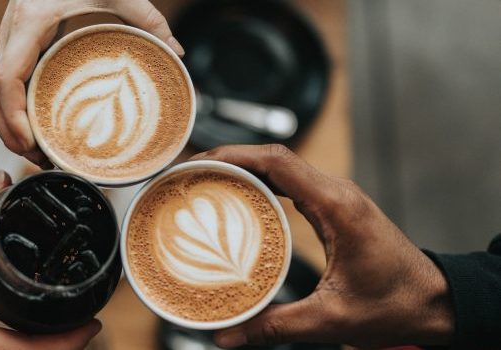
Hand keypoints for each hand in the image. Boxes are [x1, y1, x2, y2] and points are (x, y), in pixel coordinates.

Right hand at [0, 0, 183, 166]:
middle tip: (40, 159)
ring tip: (38, 153)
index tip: (31, 143)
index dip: (13, 117)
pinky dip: (13, 111)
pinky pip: (3, 86)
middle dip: (9, 133)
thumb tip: (175, 51)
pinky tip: (36, 127)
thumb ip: (147, 17)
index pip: (5, 79)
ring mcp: (9, 42)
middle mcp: (11, 35)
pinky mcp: (15, 47)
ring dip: (8, 126)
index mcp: (30, 24)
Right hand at [190, 145, 453, 347]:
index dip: (233, 155)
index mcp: (337, 206)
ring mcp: (335, 198)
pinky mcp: (333, 208)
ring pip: (281, 167)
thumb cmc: (396, 304)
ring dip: (243, 168)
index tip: (199, 162)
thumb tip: (227, 335)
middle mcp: (336, 193)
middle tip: (189, 173)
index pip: (278, 161)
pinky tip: (237, 198)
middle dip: (228, 158)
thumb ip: (275, 325)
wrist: (434, 303)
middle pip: (273, 157)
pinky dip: (260, 183)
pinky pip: (290, 183)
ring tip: (204, 181)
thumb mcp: (330, 319)